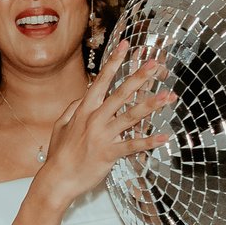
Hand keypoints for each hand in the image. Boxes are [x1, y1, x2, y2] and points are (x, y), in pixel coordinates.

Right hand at [31, 41, 175, 206]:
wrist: (57, 179)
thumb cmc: (59, 154)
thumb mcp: (61, 126)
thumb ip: (73, 109)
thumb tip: (83, 97)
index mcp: (84, 110)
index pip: (102, 80)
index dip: (114, 61)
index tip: (126, 45)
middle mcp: (94, 119)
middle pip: (121, 94)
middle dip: (139, 77)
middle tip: (155, 64)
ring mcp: (102, 136)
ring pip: (130, 116)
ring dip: (151, 105)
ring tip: (168, 96)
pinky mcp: (109, 153)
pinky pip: (132, 145)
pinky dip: (149, 142)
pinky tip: (164, 137)